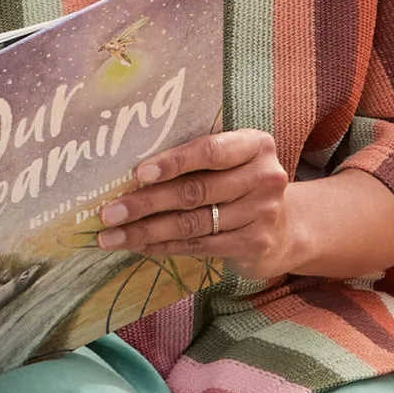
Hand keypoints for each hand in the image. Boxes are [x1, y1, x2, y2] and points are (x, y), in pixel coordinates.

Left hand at [97, 129, 291, 274]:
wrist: (284, 228)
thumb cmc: (240, 184)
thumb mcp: (230, 162)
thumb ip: (195, 159)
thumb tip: (130, 172)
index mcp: (254, 145)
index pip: (210, 151)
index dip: (173, 162)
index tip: (138, 174)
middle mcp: (264, 177)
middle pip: (194, 191)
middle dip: (145, 203)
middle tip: (109, 213)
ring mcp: (263, 213)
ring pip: (191, 224)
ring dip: (145, 231)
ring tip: (111, 236)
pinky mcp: (254, 244)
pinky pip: (198, 246)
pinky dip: (163, 247)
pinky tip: (138, 246)